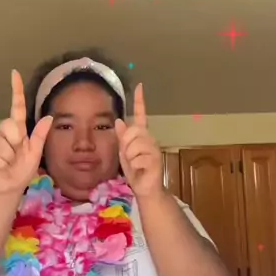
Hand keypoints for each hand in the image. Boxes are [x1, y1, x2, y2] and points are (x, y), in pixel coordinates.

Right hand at [0, 70, 52, 195]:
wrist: (8, 187)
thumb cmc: (22, 169)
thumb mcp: (35, 153)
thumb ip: (40, 136)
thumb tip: (49, 117)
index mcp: (18, 130)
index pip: (17, 107)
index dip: (16, 90)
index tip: (14, 73)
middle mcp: (3, 131)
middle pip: (10, 126)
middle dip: (15, 141)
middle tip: (17, 154)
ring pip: (2, 143)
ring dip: (9, 157)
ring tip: (8, 163)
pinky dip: (1, 163)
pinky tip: (0, 166)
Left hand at [114, 83, 163, 199]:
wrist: (145, 188)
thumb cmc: (136, 170)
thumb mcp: (124, 153)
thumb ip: (122, 138)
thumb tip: (119, 121)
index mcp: (142, 135)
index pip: (141, 115)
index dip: (140, 101)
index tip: (139, 86)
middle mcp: (150, 138)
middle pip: (133, 131)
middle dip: (126, 145)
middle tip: (130, 157)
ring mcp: (154, 148)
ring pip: (134, 145)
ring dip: (130, 157)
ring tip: (136, 165)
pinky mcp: (156, 159)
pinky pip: (138, 158)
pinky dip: (135, 166)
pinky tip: (141, 170)